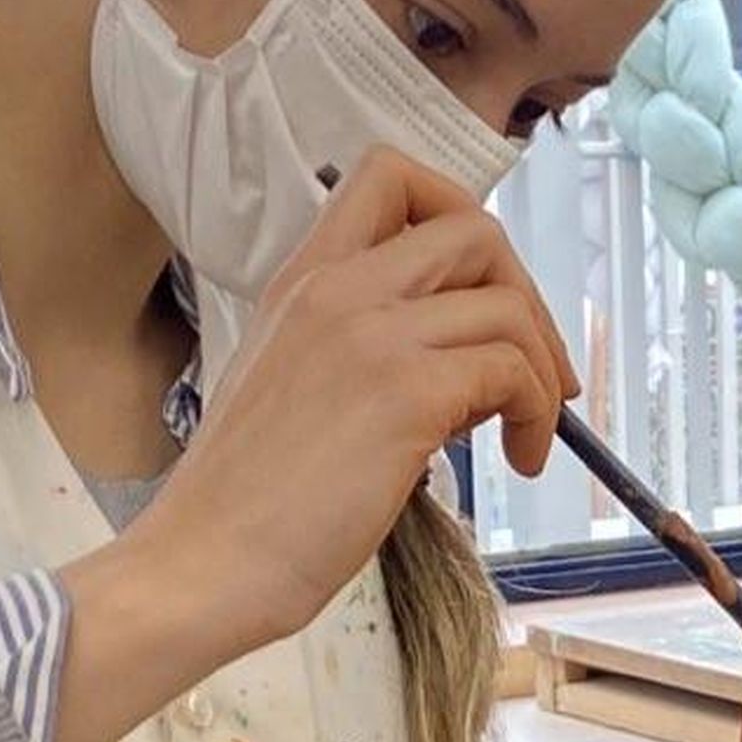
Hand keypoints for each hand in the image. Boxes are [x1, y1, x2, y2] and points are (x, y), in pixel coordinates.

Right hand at [132, 148, 576, 651]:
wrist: (202, 563)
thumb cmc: (242, 501)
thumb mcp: (289, 382)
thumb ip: (357, 345)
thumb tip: (456, 357)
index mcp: (302, 280)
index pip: (391, 177)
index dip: (457, 216)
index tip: (479, 288)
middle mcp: (337, 290)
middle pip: (472, 230)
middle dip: (525, 294)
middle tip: (533, 368)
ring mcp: (371, 337)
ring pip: (506, 306)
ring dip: (539, 368)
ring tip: (526, 429)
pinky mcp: (405, 396)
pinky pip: (511, 372)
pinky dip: (535, 415)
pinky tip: (520, 459)